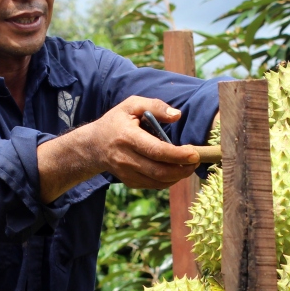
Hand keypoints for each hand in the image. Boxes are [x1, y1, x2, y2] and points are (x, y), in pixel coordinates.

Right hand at [84, 96, 199, 188]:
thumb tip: (177, 115)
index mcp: (127, 137)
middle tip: (195, 161)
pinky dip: (168, 181)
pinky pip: (153, 185)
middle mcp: (126, 158)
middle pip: (159, 171)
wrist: (94, 145)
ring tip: (188, 166)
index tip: (194, 153)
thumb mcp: (132, 105)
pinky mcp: (129, 181)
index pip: (156, 150)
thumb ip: (155, 106)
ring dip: (178, 177)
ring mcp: (126, 173)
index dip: (177, 154)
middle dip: (182, 169)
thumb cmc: (117, 121)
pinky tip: (175, 171)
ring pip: (158, 181)